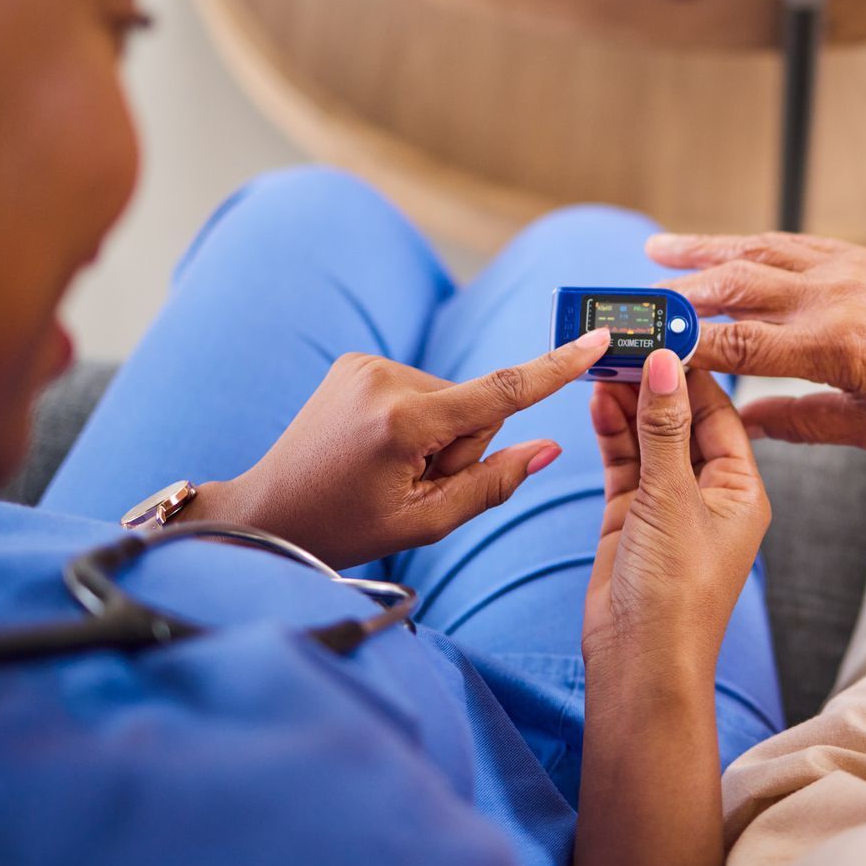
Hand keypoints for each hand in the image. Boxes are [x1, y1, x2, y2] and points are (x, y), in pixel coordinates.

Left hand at [198, 329, 612, 568]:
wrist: (267, 511)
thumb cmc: (346, 527)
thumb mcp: (424, 523)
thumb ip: (492, 484)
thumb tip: (548, 448)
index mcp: (404, 422)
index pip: (500, 391)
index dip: (556, 368)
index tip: (598, 338)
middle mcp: (386, 378)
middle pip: (476, 406)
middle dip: (462, 446)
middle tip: (413, 484)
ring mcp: (367, 363)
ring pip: (450, 399)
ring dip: (436, 435)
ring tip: (387, 470)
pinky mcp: (358, 361)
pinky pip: (421, 389)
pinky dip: (414, 420)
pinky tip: (375, 448)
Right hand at [583, 349, 769, 675]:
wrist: (640, 665)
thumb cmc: (675, 595)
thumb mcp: (670, 499)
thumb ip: (663, 428)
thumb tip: (666, 363)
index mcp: (741, 489)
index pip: (720, 410)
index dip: (692, 369)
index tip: (664, 330)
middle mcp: (709, 493)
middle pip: (682, 419)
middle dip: (655, 381)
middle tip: (625, 339)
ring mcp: (669, 505)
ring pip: (649, 438)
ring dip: (629, 402)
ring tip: (605, 360)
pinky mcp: (633, 518)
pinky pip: (624, 462)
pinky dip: (611, 432)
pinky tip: (598, 400)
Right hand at [648, 231, 865, 455]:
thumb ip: (800, 423)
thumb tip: (740, 425)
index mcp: (838, 348)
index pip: (737, 345)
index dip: (681, 349)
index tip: (639, 353)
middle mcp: (836, 298)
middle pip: (734, 287)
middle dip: (675, 296)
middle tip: (628, 308)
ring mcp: (848, 269)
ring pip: (757, 253)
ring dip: (702, 253)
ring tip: (653, 253)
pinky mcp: (861, 255)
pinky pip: (791, 243)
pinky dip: (749, 242)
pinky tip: (721, 247)